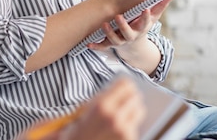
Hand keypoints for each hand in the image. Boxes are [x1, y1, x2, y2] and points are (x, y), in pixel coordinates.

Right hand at [20, 77, 144, 139]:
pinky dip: (131, 124)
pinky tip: (121, 126)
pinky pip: (136, 125)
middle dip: (130, 97)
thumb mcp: (83, 110)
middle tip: (124, 98)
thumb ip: (101, 99)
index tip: (123, 84)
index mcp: (102, 106)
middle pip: (135, 96)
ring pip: (140, 110)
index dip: (124, 84)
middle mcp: (115, 117)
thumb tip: (118, 88)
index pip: (126, 84)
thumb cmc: (76, 133)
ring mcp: (124, 131)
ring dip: (133, 110)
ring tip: (126, 111)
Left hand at [87, 0, 173, 50]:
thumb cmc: (142, 24)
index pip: (145, 22)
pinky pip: (103, 47)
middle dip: (124, 26)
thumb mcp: (153, 16)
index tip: (145, 9)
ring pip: (115, 40)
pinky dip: (97, 46)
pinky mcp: (111, 44)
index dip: (145, 17)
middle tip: (118, 16)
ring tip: (104, 24)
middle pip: (128, 33)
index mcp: (141, 28)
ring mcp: (121, 40)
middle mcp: (131, 35)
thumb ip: (160, 4)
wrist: (133, 43)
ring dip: (109, 33)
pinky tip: (89, 44)